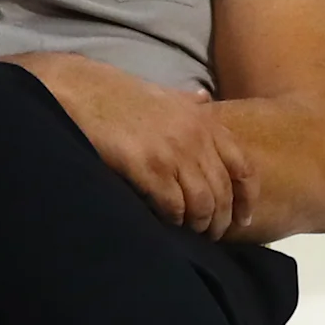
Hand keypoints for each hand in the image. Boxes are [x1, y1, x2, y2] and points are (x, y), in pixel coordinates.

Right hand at [11, 52, 256, 237]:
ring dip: (198, 224)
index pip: (242, 167)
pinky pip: (172, 204)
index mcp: (204, 121)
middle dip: (219, 219)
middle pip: (222, 191)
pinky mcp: (147, 167)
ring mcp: (173, 153)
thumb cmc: (116, 93)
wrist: (79, 89)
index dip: (246, 198)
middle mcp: (195, 138)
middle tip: (210, 235)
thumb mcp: (162, 92)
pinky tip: (166, 222)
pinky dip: (173, 219)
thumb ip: (187, 100)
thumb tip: (204, 97)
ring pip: (201, 203)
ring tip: (189, 234)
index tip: (242, 219)